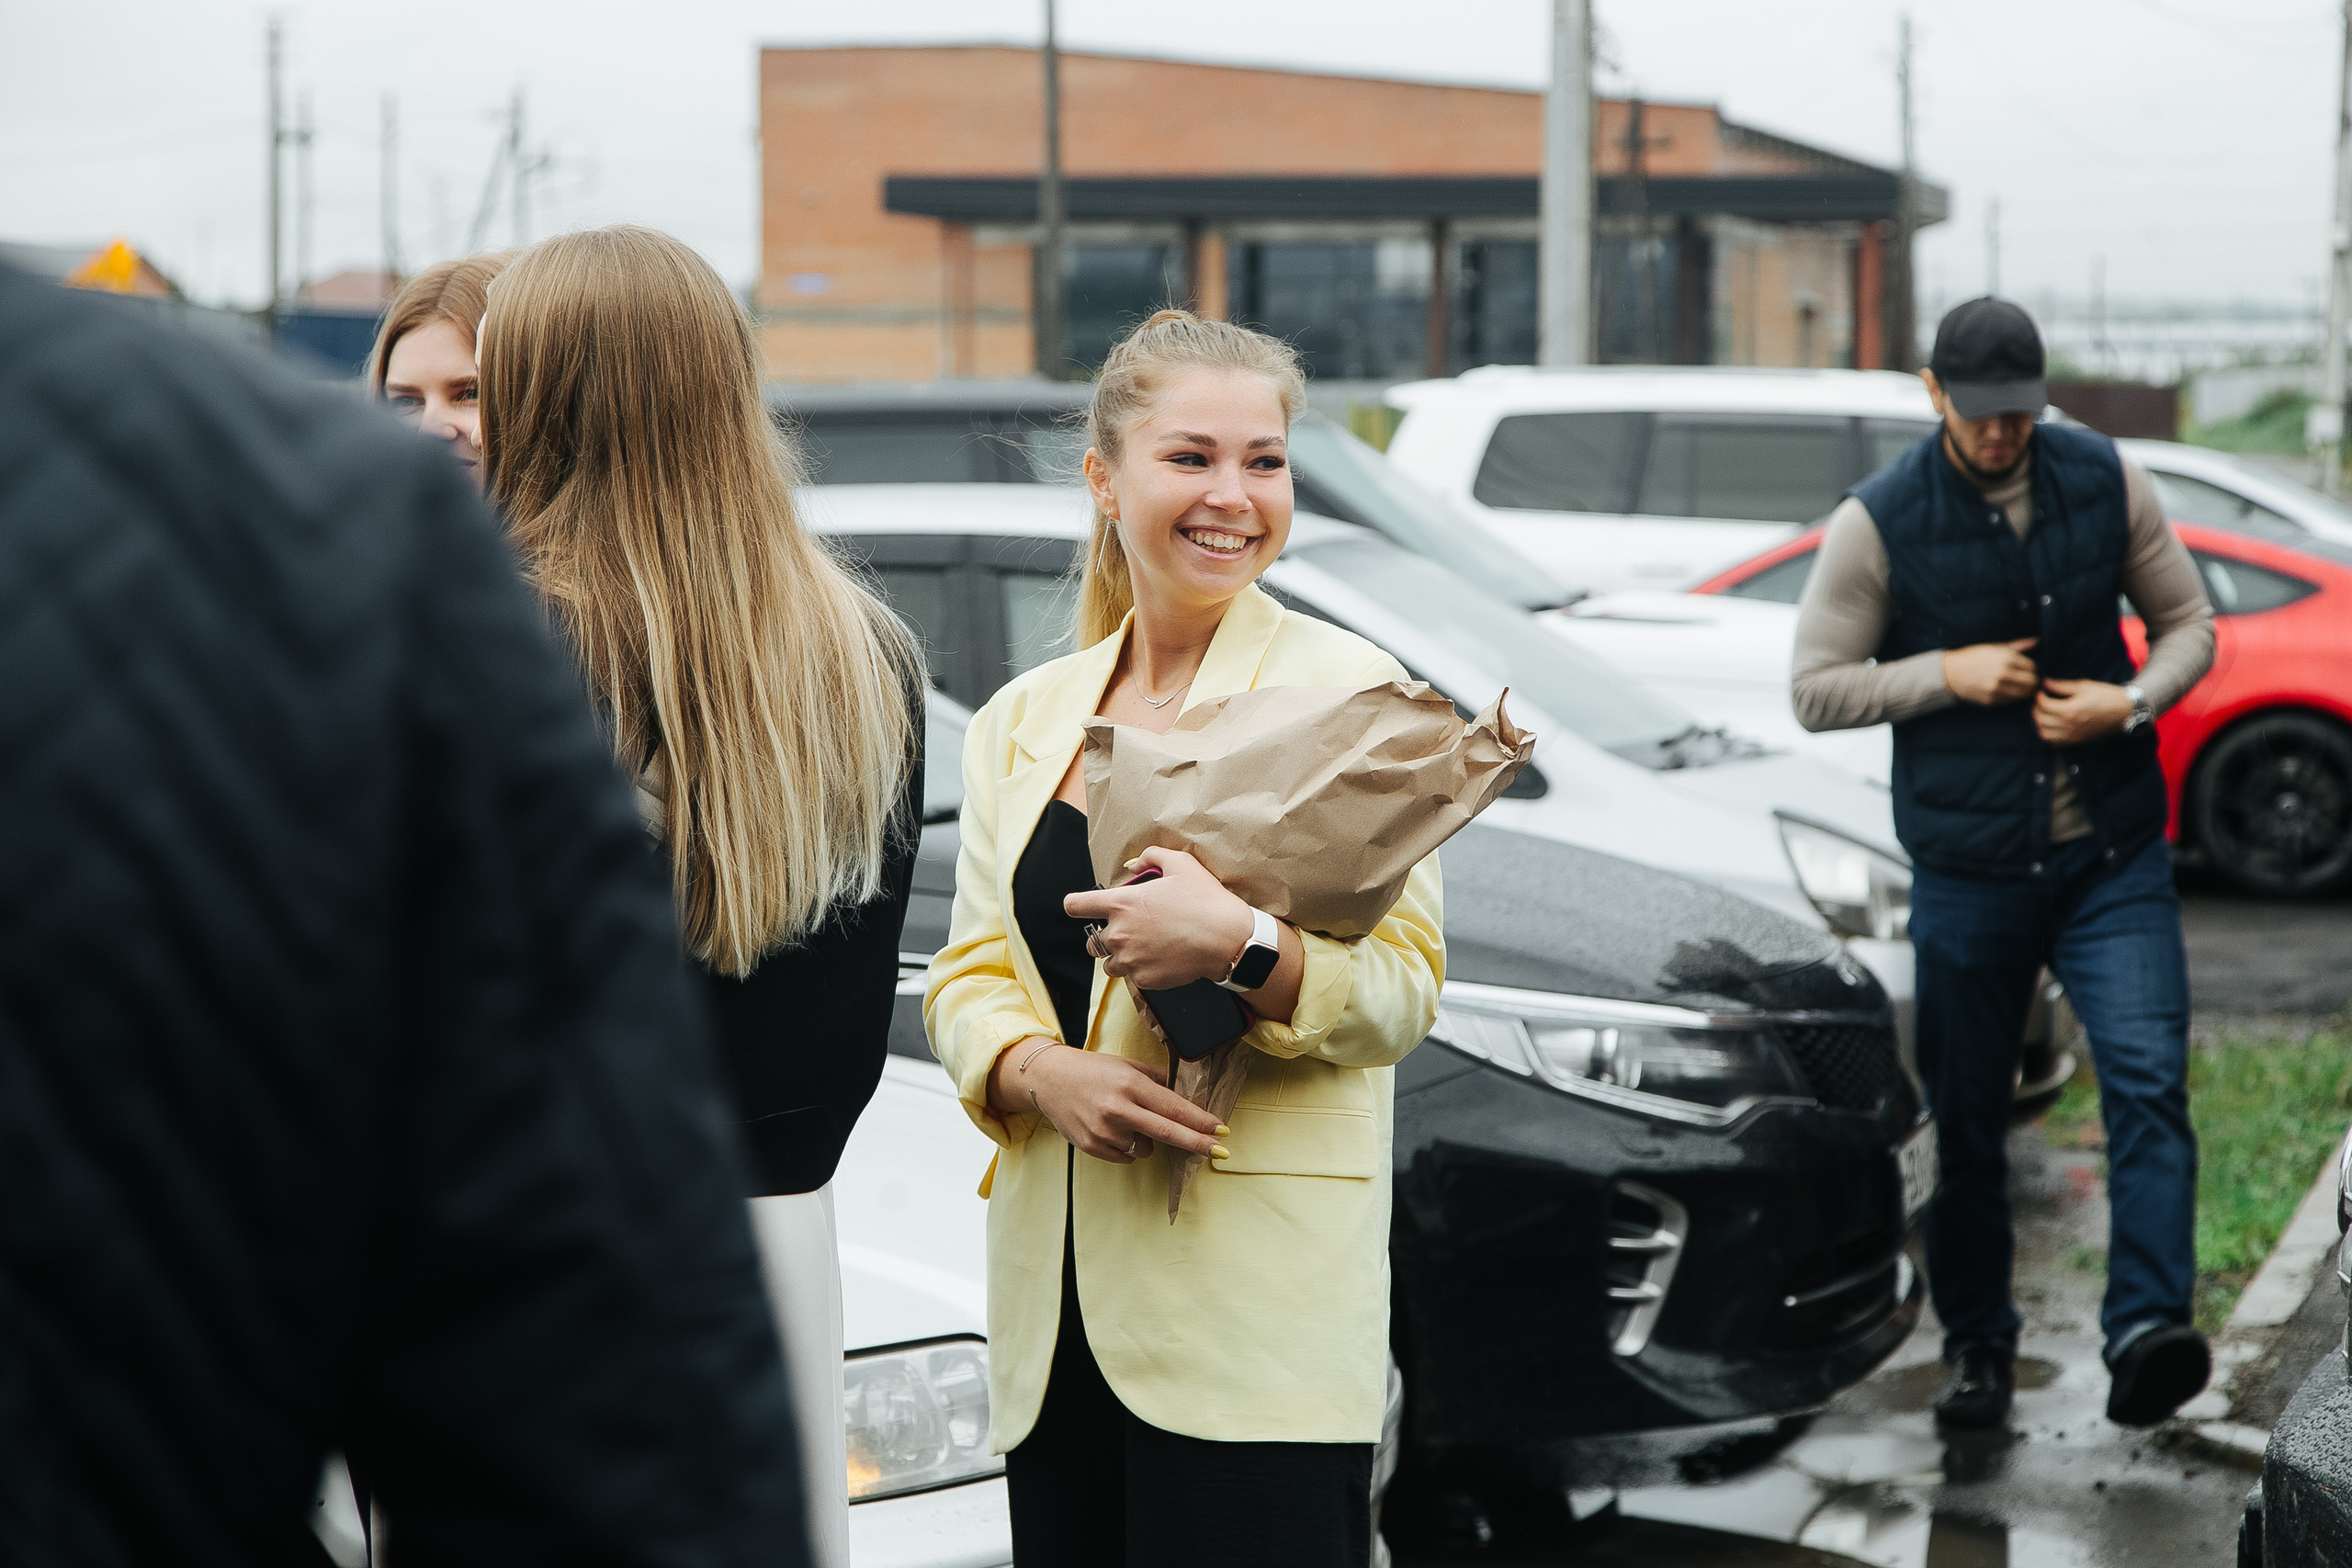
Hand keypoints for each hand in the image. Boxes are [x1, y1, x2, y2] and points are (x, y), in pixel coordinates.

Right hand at [985, 1038, 1224, 1163]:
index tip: (1221, 1130)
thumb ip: (1157, 1081)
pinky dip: (1127, 1147)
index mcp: (1130, 1085)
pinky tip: (1112, 1128)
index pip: (1173, 1107)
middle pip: (1167, 1132)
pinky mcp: (1092, 1146)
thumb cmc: (1093, 1069)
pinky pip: (1126, 1157)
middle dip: (1197, 1143)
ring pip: (1145, 1148)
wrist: (1048, 1079)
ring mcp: (1104, 1131)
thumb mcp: (1128, 1066)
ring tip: (1125, 1118)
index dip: (1200, 1121)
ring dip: (1146, 1139)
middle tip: (1221, 1151)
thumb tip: (1186, 1098)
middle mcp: (1118, 1109)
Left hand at [1062, 847, 1251, 991]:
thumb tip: (1132, 866)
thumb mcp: (1181, 864)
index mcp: (1121, 904)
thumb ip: (1150, 857)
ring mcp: (1130, 959)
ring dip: (1120, 956)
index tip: (1078, 906)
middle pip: (1091, 941)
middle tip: (1127, 931)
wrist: (1227, 940)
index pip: (1076, 906)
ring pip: (1109, 963)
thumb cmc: (1205, 900)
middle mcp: (1119, 933)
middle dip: (1103, 936)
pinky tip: (1160, 958)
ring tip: (1144, 948)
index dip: (1075, 905)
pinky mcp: (1143, 979)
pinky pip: (1131, 977)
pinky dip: (1141, 970)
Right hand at [1943, 638, 2039, 704]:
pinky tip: (2006, 691)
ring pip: (2024, 693)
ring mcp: (1997, 688)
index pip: (2032, 666)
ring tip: (2017, 686)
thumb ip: (2018, 645)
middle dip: (2031, 680)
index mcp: (2005, 657)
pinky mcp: (1991, 700)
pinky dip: (2012, 697)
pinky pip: (2012, 701)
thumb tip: (2037, 640)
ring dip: (2024, 690)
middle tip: (2025, 679)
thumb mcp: (1994, 647)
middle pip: (2032, 681)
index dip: (2031, 668)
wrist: (1949, 673)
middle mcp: (2003, 673)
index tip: (2024, 668)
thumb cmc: (1973, 657)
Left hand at [2034, 679, 2134, 746]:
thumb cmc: (2107, 696)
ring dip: (2040, 723)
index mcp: (2070, 710)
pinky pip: (2055, 744)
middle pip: (2040, 720)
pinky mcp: (2077, 742)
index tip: (2041, 691)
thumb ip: (2062, 686)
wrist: (2126, 711)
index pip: (2043, 705)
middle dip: (2036, 709)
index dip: (2039, 696)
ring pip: (2044, 734)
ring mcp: (2073, 736)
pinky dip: (2049, 735)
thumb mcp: (2084, 686)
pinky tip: (2052, 725)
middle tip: (2041, 701)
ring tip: (2045, 713)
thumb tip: (2045, 683)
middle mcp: (2069, 726)